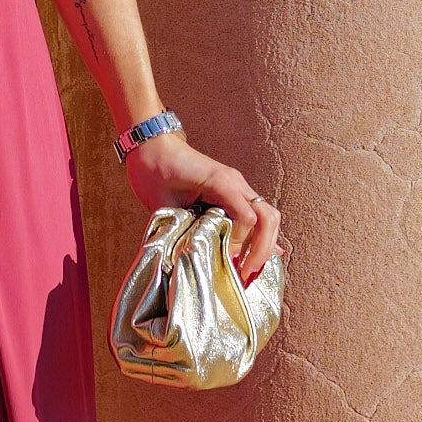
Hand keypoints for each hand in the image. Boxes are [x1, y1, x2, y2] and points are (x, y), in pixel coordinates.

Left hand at [123, 127, 280, 283]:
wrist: (153, 147)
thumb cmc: (155, 170)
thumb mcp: (165, 202)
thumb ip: (182, 227)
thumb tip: (196, 256)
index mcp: (222, 182)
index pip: (247, 219)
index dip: (239, 243)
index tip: (226, 261)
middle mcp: (236, 185)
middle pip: (268, 218)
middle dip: (262, 249)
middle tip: (247, 274)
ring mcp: (238, 188)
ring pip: (268, 217)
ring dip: (264, 245)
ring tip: (251, 270)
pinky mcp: (233, 195)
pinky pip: (257, 216)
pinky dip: (261, 237)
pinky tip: (264, 257)